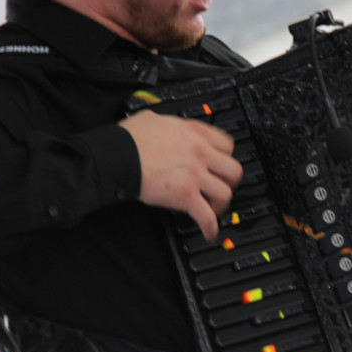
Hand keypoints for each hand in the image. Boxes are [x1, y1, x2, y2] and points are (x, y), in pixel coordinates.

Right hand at [119, 110, 242, 240]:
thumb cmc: (130, 138)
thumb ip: (169, 124)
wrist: (118, 156)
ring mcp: (195, 175)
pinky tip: (208, 232)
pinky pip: (207, 216)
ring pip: (225, 193)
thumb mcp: (155, 119)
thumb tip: (163, 126)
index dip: (225, 157)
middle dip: (229, 182)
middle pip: (233, 170)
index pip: (227, 144)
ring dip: (221, 204)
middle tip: (220, 186)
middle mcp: (200, 153)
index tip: (220, 164)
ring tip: (213, 209)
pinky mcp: (185, 196)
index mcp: (194, 133)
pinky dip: (210, 227)